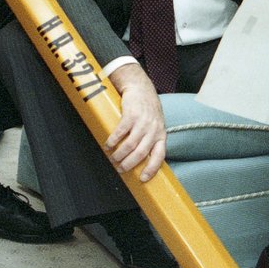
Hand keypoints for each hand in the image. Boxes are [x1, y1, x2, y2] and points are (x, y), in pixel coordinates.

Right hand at [104, 63, 166, 181]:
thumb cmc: (147, 109)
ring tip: (112, 158)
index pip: (159, 156)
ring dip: (119, 154)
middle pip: (141, 153)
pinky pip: (121, 132)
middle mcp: (153, 130)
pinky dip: (113, 141)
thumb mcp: (155, 125)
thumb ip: (151, 140)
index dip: (151, 169)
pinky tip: (108, 145)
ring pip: (130, 145)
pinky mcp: (131, 115)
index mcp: (161, 135)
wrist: (141, 88)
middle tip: (119, 168)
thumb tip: (141, 159)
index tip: (143, 179)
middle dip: (129, 164)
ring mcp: (142, 122)